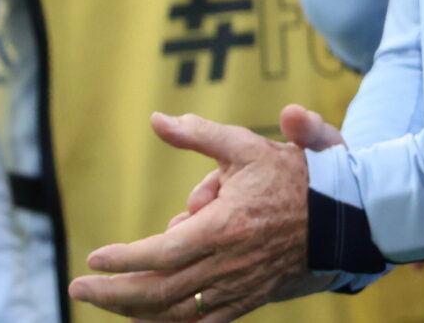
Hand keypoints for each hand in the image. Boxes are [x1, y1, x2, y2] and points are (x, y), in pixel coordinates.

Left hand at [69, 113, 322, 319]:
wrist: (344, 215)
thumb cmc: (293, 176)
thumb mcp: (245, 147)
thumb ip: (199, 135)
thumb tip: (156, 120)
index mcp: (226, 226)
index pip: (162, 252)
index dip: (125, 260)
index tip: (94, 258)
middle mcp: (229, 264)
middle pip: (160, 291)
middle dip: (114, 293)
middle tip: (79, 286)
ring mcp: (239, 288)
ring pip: (175, 313)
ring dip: (133, 312)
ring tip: (103, 300)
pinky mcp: (248, 300)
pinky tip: (143, 320)